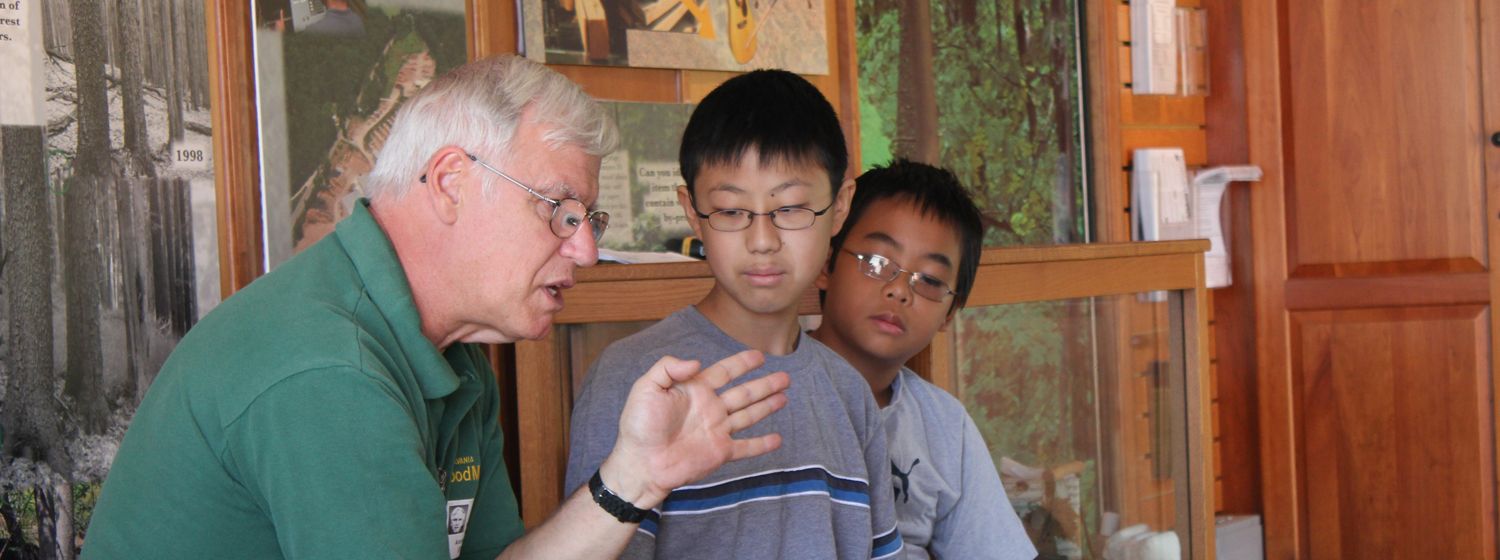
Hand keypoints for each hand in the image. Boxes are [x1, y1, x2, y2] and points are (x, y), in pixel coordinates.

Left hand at [600, 350, 789, 508]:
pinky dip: (762, 444)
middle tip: (784, 376)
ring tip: (784, 396)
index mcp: (695, 390)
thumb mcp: (647, 388)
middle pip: (744, 392)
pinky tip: (777, 440)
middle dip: (765, 384)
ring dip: (767, 406)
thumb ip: (668, 368)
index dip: (742, 363)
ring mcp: (717, 431)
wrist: (641, 463)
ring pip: (749, 415)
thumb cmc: (639, 426)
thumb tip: (697, 362)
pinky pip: (746, 448)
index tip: (759, 355)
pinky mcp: (720, 452)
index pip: (724, 372)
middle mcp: (710, 408)